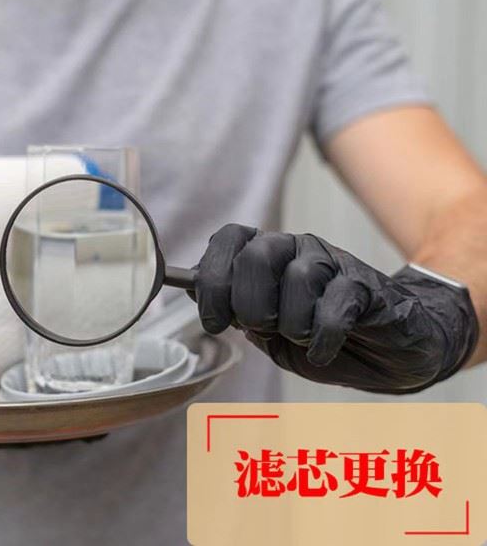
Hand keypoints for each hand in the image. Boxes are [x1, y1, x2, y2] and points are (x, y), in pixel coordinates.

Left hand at [192, 224, 478, 392]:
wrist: (391, 347)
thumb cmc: (323, 336)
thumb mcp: (269, 332)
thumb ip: (237, 312)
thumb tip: (198, 294)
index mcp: (269, 255)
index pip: (229, 238)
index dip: (212, 279)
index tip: (215, 321)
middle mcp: (299, 250)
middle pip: (257, 254)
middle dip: (251, 304)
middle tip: (266, 329)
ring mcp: (334, 265)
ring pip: (298, 277)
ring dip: (292, 324)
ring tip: (302, 339)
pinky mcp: (367, 288)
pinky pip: (337, 305)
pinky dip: (322, 337)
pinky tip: (321, 352)